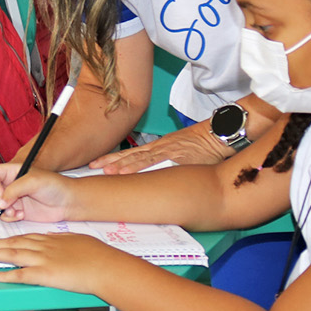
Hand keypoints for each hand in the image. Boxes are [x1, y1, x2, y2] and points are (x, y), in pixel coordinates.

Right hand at [0, 169, 79, 222]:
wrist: (67, 203)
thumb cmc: (54, 186)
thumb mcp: (33, 181)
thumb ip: (14, 189)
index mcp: (11, 171)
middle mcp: (8, 184)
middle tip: (0, 206)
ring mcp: (10, 198)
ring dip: (1, 211)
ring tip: (15, 212)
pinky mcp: (15, 211)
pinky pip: (2, 216)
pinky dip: (8, 217)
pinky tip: (21, 215)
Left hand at [0, 231, 119, 291]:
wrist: (105, 266)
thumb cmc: (99, 255)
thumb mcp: (79, 239)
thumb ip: (64, 238)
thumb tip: (54, 236)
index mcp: (53, 239)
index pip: (26, 237)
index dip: (10, 239)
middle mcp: (45, 247)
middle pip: (15, 244)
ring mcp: (43, 260)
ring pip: (13, 255)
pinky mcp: (45, 274)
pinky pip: (20, 274)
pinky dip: (6, 275)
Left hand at [88, 122, 231, 173]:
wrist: (219, 133)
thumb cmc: (204, 144)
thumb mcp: (182, 152)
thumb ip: (168, 162)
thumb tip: (156, 177)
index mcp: (159, 147)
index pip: (131, 153)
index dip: (113, 158)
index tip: (95, 164)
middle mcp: (159, 148)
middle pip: (130, 155)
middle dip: (110, 162)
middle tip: (90, 168)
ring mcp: (167, 151)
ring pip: (139, 158)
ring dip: (121, 166)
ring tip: (105, 172)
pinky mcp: (176, 155)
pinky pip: (155, 162)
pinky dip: (139, 167)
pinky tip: (127, 173)